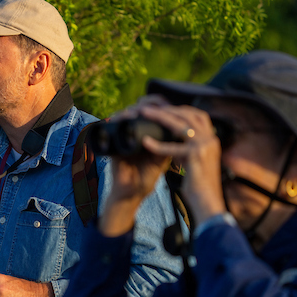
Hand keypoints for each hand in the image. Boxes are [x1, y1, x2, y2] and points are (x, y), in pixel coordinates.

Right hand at [99, 96, 172, 236]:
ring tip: (144, 109)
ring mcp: (122, 136)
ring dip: (134, 109)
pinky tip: (128, 117)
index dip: (159, 104)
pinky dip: (119, 118)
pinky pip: (112, 125)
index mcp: (146, 135)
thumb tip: (184, 128)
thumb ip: (168, 145)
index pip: (151, 113)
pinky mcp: (111, 142)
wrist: (130, 193)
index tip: (170, 104)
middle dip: (148, 103)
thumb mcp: (161, 159)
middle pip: (138, 108)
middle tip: (158, 103)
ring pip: (125, 113)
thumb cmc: (146, 179)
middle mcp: (133, 132)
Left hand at [140, 104, 226, 223]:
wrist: (207, 202)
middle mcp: (211, 139)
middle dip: (168, 109)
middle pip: (188, 114)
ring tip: (145, 114)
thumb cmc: (197, 184)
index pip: (198, 114)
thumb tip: (170, 135)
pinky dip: (158, 145)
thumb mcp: (193, 160)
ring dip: (161, 118)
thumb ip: (185, 146)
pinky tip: (145, 142)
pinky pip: (173, 147)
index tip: (164, 107)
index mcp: (212, 139)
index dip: (180, 109)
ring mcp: (205, 146)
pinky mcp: (196, 157)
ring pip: (180, 125)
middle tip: (149, 108)